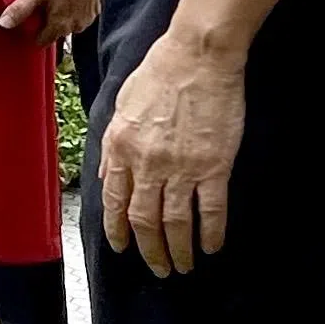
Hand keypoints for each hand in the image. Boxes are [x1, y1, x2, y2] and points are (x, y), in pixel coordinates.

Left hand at [0, 0, 103, 46]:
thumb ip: (19, 10)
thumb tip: (4, 23)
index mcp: (59, 26)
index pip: (42, 41)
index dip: (33, 32)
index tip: (29, 20)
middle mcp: (76, 26)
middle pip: (55, 33)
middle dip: (47, 22)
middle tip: (42, 4)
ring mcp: (87, 18)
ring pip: (69, 24)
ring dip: (62, 15)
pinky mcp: (95, 8)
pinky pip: (81, 15)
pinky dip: (75, 8)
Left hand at [99, 25, 242, 276]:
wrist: (198, 56)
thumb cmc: (159, 73)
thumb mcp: (122, 107)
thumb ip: (114, 146)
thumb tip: (110, 177)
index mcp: (121, 148)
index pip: (114, 202)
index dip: (118, 230)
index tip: (123, 247)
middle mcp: (147, 164)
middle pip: (144, 221)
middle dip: (149, 251)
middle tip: (158, 267)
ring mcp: (181, 168)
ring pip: (175, 224)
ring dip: (178, 250)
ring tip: (183, 267)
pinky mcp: (214, 167)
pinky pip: (210, 211)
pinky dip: (210, 234)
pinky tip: (211, 247)